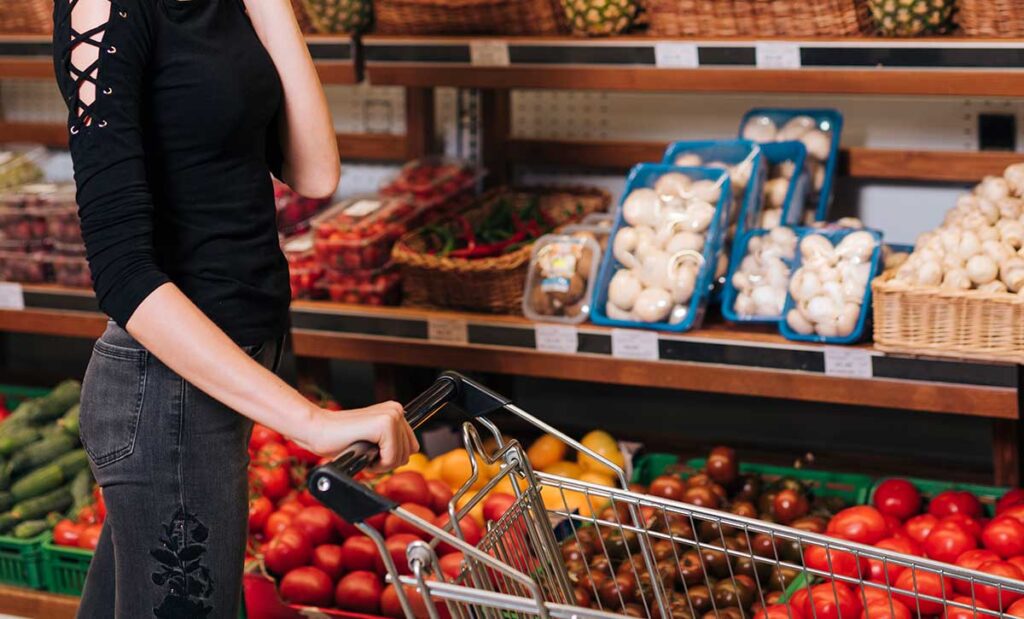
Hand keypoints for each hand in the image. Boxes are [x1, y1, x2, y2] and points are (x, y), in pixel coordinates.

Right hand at [301, 401, 418, 471]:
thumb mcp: (374, 441)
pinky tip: (362, 451)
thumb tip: (407, 456)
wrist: (318, 431)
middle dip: (387, 461)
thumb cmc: (341, 439)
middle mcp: (397, 411)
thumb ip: (393, 444)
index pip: (411, 447)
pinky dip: (377, 464)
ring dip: (381, 463)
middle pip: (408, 453)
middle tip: (365, 452)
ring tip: (363, 450)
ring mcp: (392, 416)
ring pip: (401, 457)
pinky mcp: (385, 424)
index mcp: (396, 412)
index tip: (372, 451)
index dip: (390, 457)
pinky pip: (391, 458)